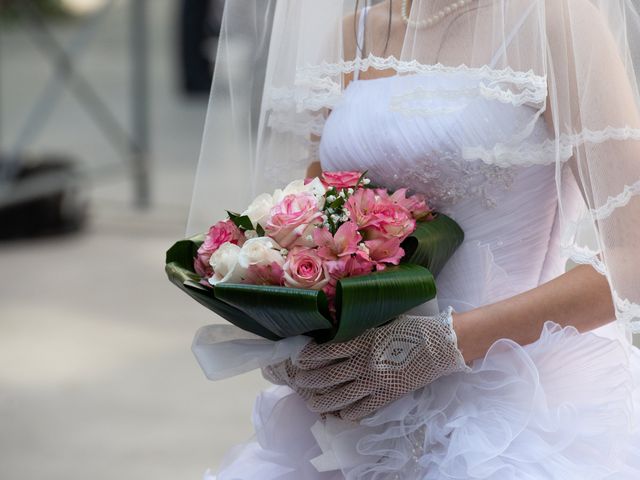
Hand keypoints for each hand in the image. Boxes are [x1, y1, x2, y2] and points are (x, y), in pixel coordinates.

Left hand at [262, 307, 470, 420]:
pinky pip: (363, 408)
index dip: (310, 356)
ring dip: (323, 401)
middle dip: (310, 379)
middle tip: (299, 380)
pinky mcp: (388, 395)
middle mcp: (365, 363)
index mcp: (364, 341)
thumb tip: (341, 335)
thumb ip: (362, 332)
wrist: (440, 345)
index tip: (299, 358)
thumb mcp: (382, 323)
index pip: (328, 351)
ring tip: (312, 403)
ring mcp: (376, 382)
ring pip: (341, 396)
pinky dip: (349, 413)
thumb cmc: (413, 329)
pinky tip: (341, 413)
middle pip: (329, 375)